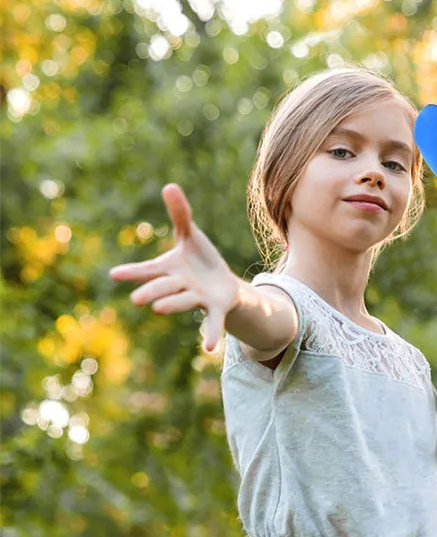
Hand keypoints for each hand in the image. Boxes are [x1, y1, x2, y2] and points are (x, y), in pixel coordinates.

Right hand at [109, 183, 239, 352]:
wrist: (222, 283)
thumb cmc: (199, 259)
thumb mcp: (190, 235)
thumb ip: (180, 214)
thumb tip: (169, 185)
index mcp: (170, 268)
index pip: (149, 269)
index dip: (133, 272)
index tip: (114, 274)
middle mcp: (180, 285)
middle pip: (164, 287)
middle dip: (152, 290)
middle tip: (137, 299)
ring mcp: (196, 298)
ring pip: (183, 301)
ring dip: (172, 305)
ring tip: (158, 309)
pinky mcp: (215, 308)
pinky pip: (212, 322)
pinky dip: (209, 335)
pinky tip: (207, 350)